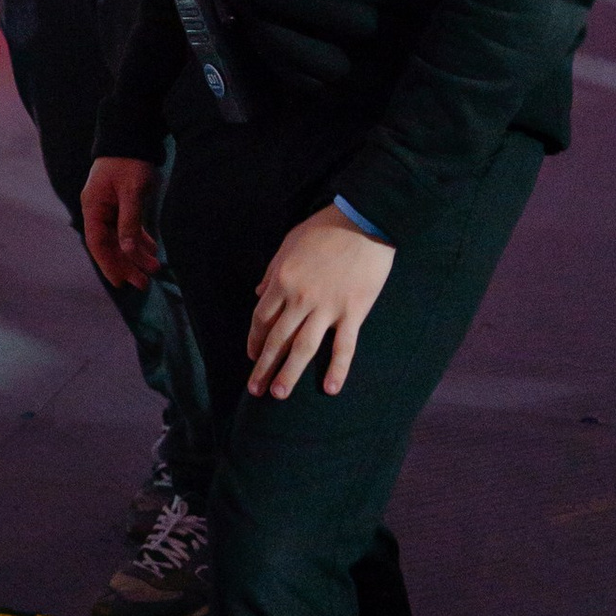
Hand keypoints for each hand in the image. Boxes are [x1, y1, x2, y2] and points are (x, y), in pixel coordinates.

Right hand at [81, 155, 162, 289]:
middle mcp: (97, 209)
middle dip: (125, 264)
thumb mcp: (131, 192)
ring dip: (135, 254)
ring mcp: (108, 207)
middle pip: (109, 244)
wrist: (132, 134)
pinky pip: (127, 227)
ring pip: (119, 238)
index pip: (97, 242)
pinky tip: (152, 250)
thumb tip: (129, 251)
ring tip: (153, 269)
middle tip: (144, 283)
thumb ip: (129, 222)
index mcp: (93, 206)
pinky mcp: (120, 203)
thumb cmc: (130, 161)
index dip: (109, 264)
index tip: (122, 282)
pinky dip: (139, 239)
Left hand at [246, 206, 394, 398]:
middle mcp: (300, 298)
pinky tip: (330, 389)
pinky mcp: (353, 312)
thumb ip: (272, 271)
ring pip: (303, 347)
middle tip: (254, 389)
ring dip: (289, 373)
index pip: (262, 319)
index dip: (255, 340)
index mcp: (282, 280)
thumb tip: (258, 294)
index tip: (251, 356)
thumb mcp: (289, 244)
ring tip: (278, 395)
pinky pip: (343, 347)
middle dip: (263, 365)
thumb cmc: (324, 228)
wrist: (364, 221)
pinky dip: (336, 369)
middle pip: (277, 339)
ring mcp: (327, 307)